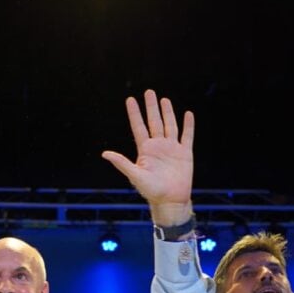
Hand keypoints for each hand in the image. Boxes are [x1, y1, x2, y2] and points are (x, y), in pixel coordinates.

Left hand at [102, 89, 194, 224]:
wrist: (171, 200)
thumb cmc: (151, 191)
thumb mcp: (135, 176)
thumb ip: (122, 163)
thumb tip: (105, 154)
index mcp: (145, 150)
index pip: (138, 127)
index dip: (134, 113)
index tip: (130, 99)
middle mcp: (158, 146)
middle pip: (154, 122)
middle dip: (151, 107)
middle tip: (149, 92)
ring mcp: (172, 149)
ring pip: (169, 125)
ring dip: (167, 112)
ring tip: (164, 99)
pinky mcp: (185, 153)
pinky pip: (187, 136)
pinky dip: (188, 125)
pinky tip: (187, 114)